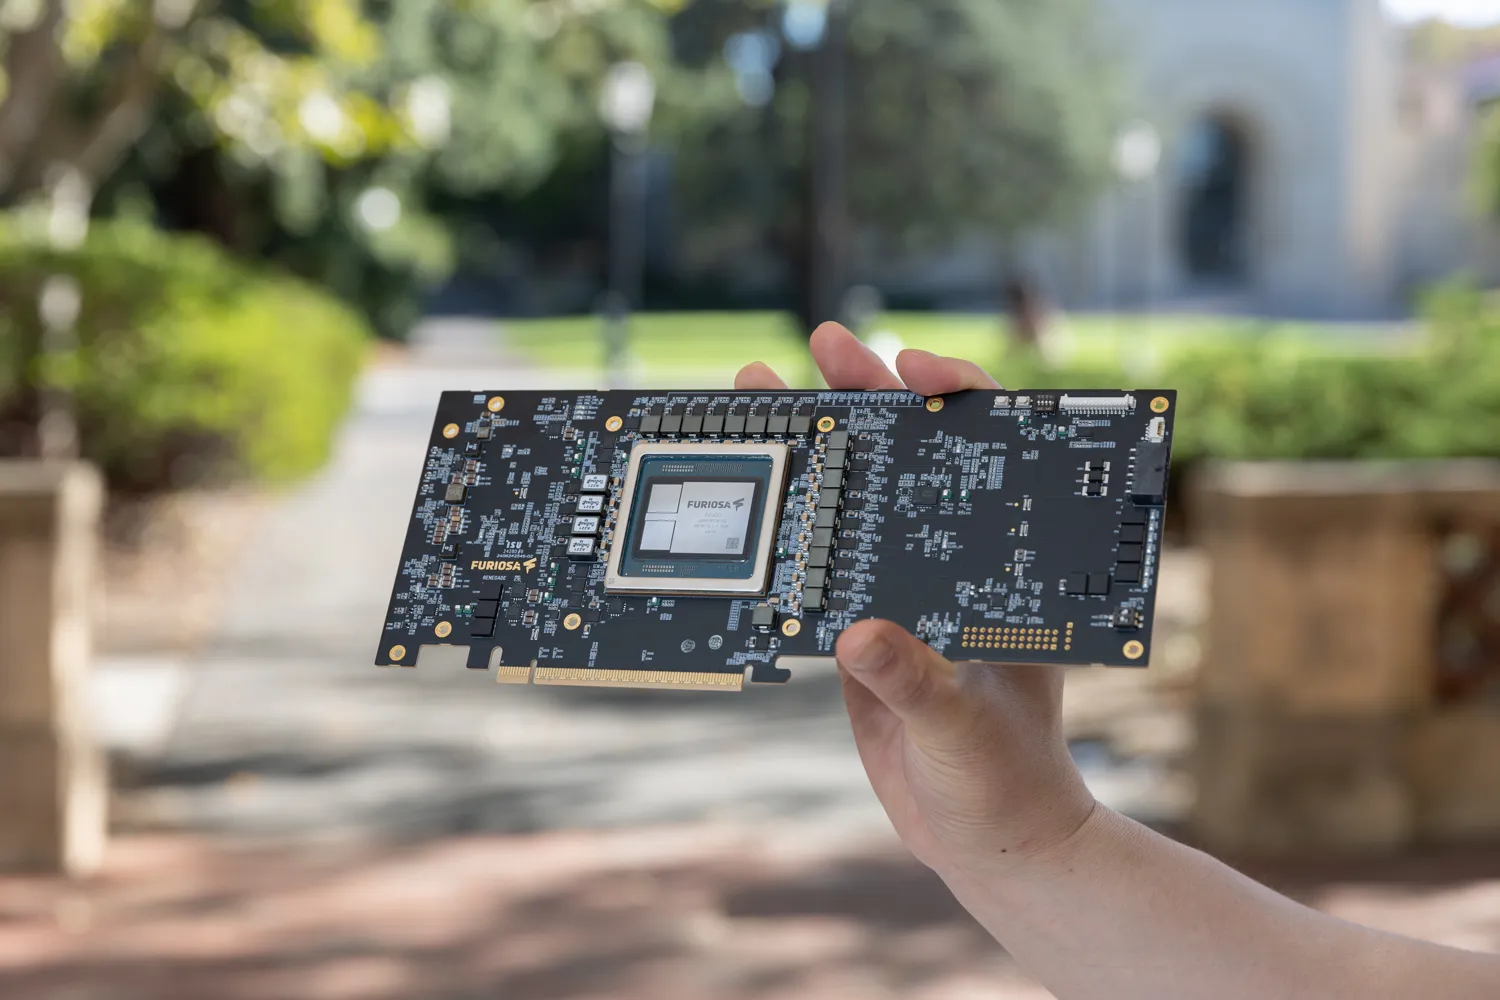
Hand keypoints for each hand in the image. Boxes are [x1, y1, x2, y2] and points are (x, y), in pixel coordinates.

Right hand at [736, 323, 1096, 882]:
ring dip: (815, 449)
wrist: (988, 843)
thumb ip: (917, 680)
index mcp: (1006, 572)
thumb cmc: (1009, 781)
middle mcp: (957, 569)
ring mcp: (905, 596)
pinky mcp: (864, 632)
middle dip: (867, 396)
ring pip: (857, 503)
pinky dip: (787, 530)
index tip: (912, 366)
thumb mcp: (967, 726)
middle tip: (822, 344)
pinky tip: (750, 496)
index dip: (957, 400)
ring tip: (766, 393)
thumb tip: (858, 633)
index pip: (994, 459)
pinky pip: (821, 567)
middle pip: (911, 461)